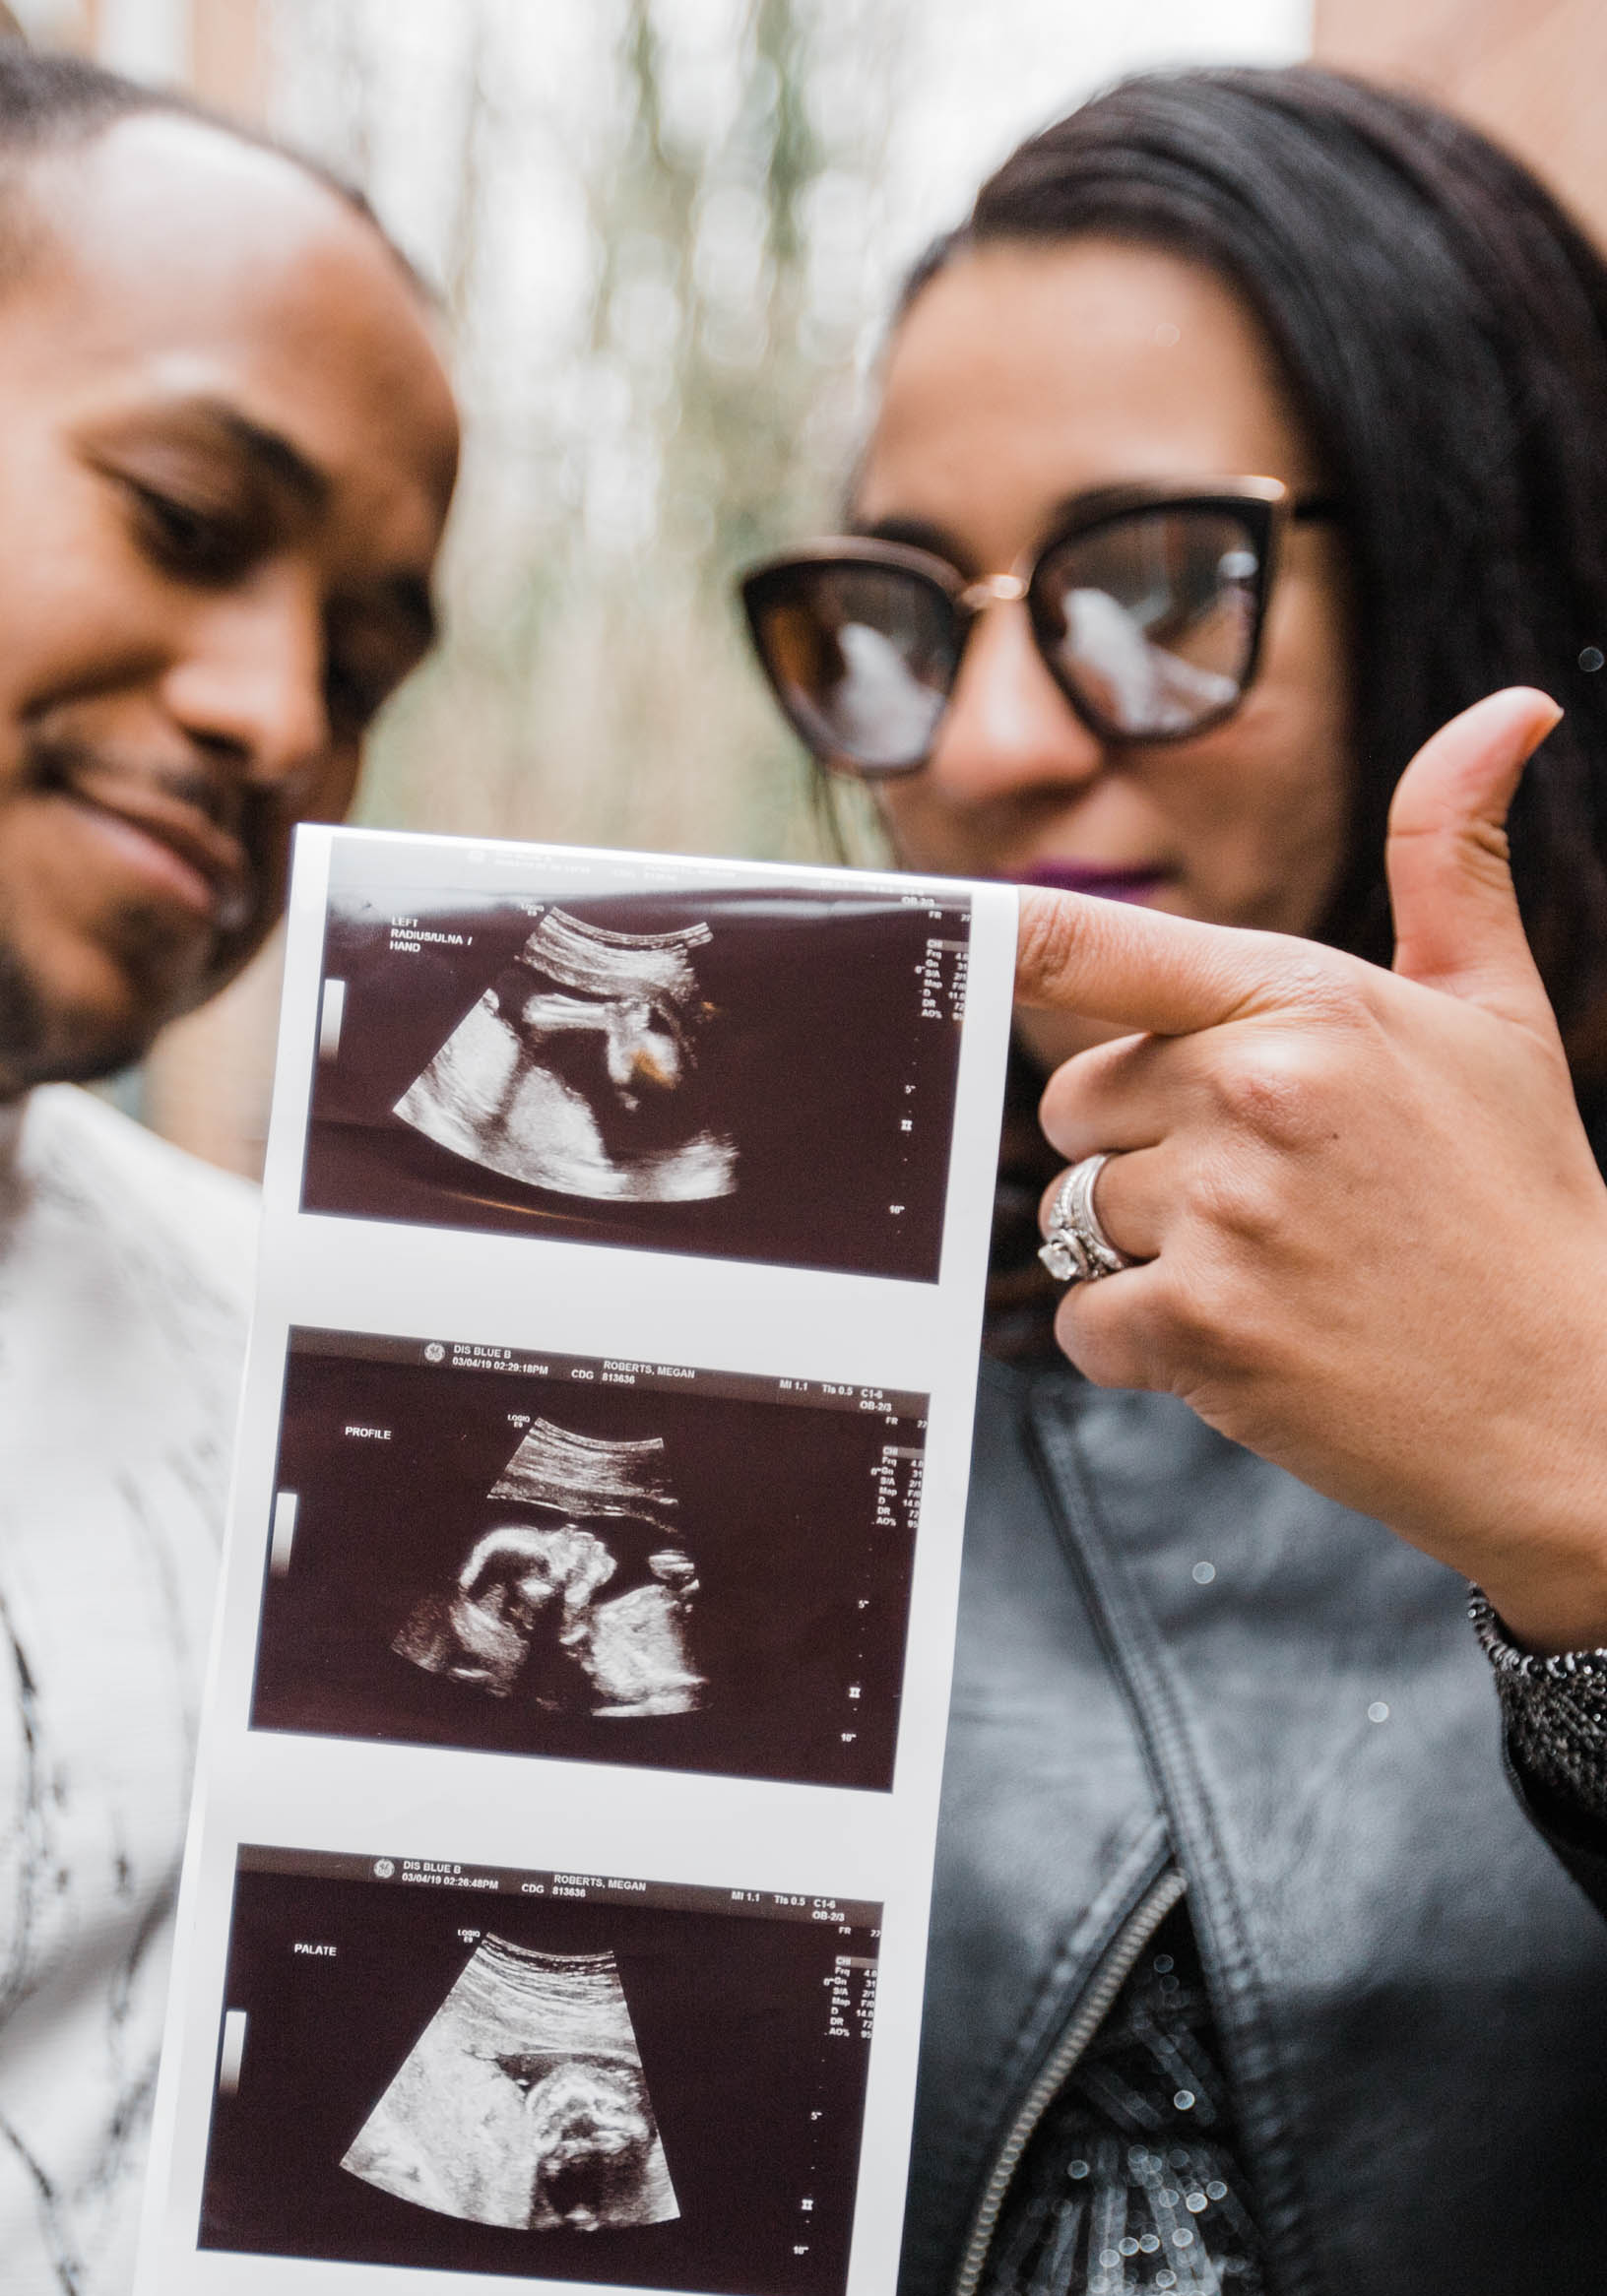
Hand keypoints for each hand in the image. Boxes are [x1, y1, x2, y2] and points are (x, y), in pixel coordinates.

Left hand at [1021, 688, 1606, 1648]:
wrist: (1568, 1402)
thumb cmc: (1523, 1205)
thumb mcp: (1496, 1014)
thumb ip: (1452, 857)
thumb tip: (1509, 707)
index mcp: (1308, 1001)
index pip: (1099, 948)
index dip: (999, 942)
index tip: (938, 933)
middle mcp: (1255, 1093)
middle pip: (1074, 1100)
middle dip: (1136, 1143)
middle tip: (1260, 1189)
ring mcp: (1223, 1214)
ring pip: (1076, 1212)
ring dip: (1145, 1249)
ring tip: (1272, 1266)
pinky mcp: (1200, 1329)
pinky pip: (1086, 1321)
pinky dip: (1143, 1344)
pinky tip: (1249, 1339)